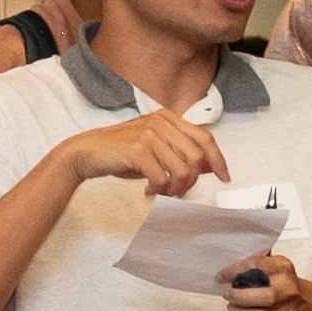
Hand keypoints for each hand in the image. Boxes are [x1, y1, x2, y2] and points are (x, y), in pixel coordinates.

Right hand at [64, 110, 230, 197]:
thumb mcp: (155, 150)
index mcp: (168, 117)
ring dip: (175, 189)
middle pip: (196, 157)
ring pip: (182, 170)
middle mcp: (161, 122)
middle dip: (192, 181)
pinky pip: (163, 178)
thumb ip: (180, 154)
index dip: (218, 159)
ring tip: (162, 193)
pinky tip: (149, 191)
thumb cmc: (120, 152)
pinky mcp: (138, 149)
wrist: (87, 152)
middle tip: (178, 192)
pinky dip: (159, 190)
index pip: (205, 138)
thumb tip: (208, 166)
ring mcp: (150, 134)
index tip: (224, 176)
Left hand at [220, 250, 311, 310]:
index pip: (257, 266)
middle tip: (228, 295)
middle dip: (239, 297)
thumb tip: (226, 273)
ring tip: (233, 308)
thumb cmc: (283, 284)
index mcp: (284, 269)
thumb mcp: (274, 266)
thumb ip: (253, 264)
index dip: (234, 272)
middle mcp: (289, 291)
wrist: (307, 305)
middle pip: (266, 297)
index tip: (222, 276)